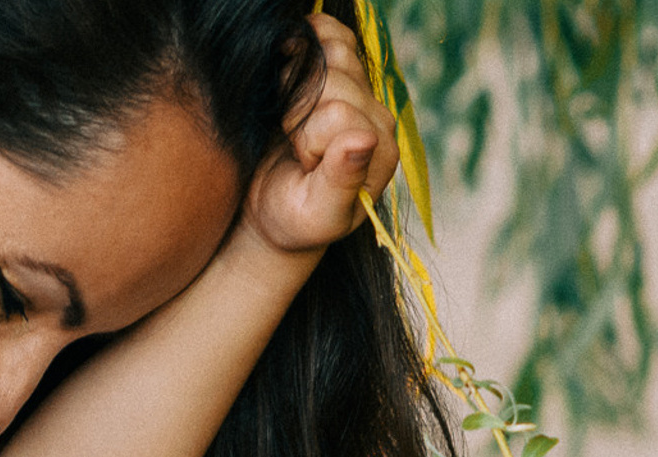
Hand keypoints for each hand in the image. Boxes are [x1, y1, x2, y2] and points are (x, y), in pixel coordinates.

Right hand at [240, 11, 399, 255]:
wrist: (276, 213)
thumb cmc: (295, 221)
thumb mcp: (317, 213)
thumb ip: (341, 180)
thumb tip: (363, 138)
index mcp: (381, 151)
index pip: (338, 114)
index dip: (307, 137)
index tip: (304, 167)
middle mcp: (378, 118)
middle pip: (335, 78)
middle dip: (300, 111)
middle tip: (296, 148)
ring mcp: (361, 94)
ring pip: (331, 52)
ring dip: (299, 82)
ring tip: (293, 123)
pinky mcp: (341, 76)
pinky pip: (331, 34)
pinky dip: (307, 42)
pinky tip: (293, 71)